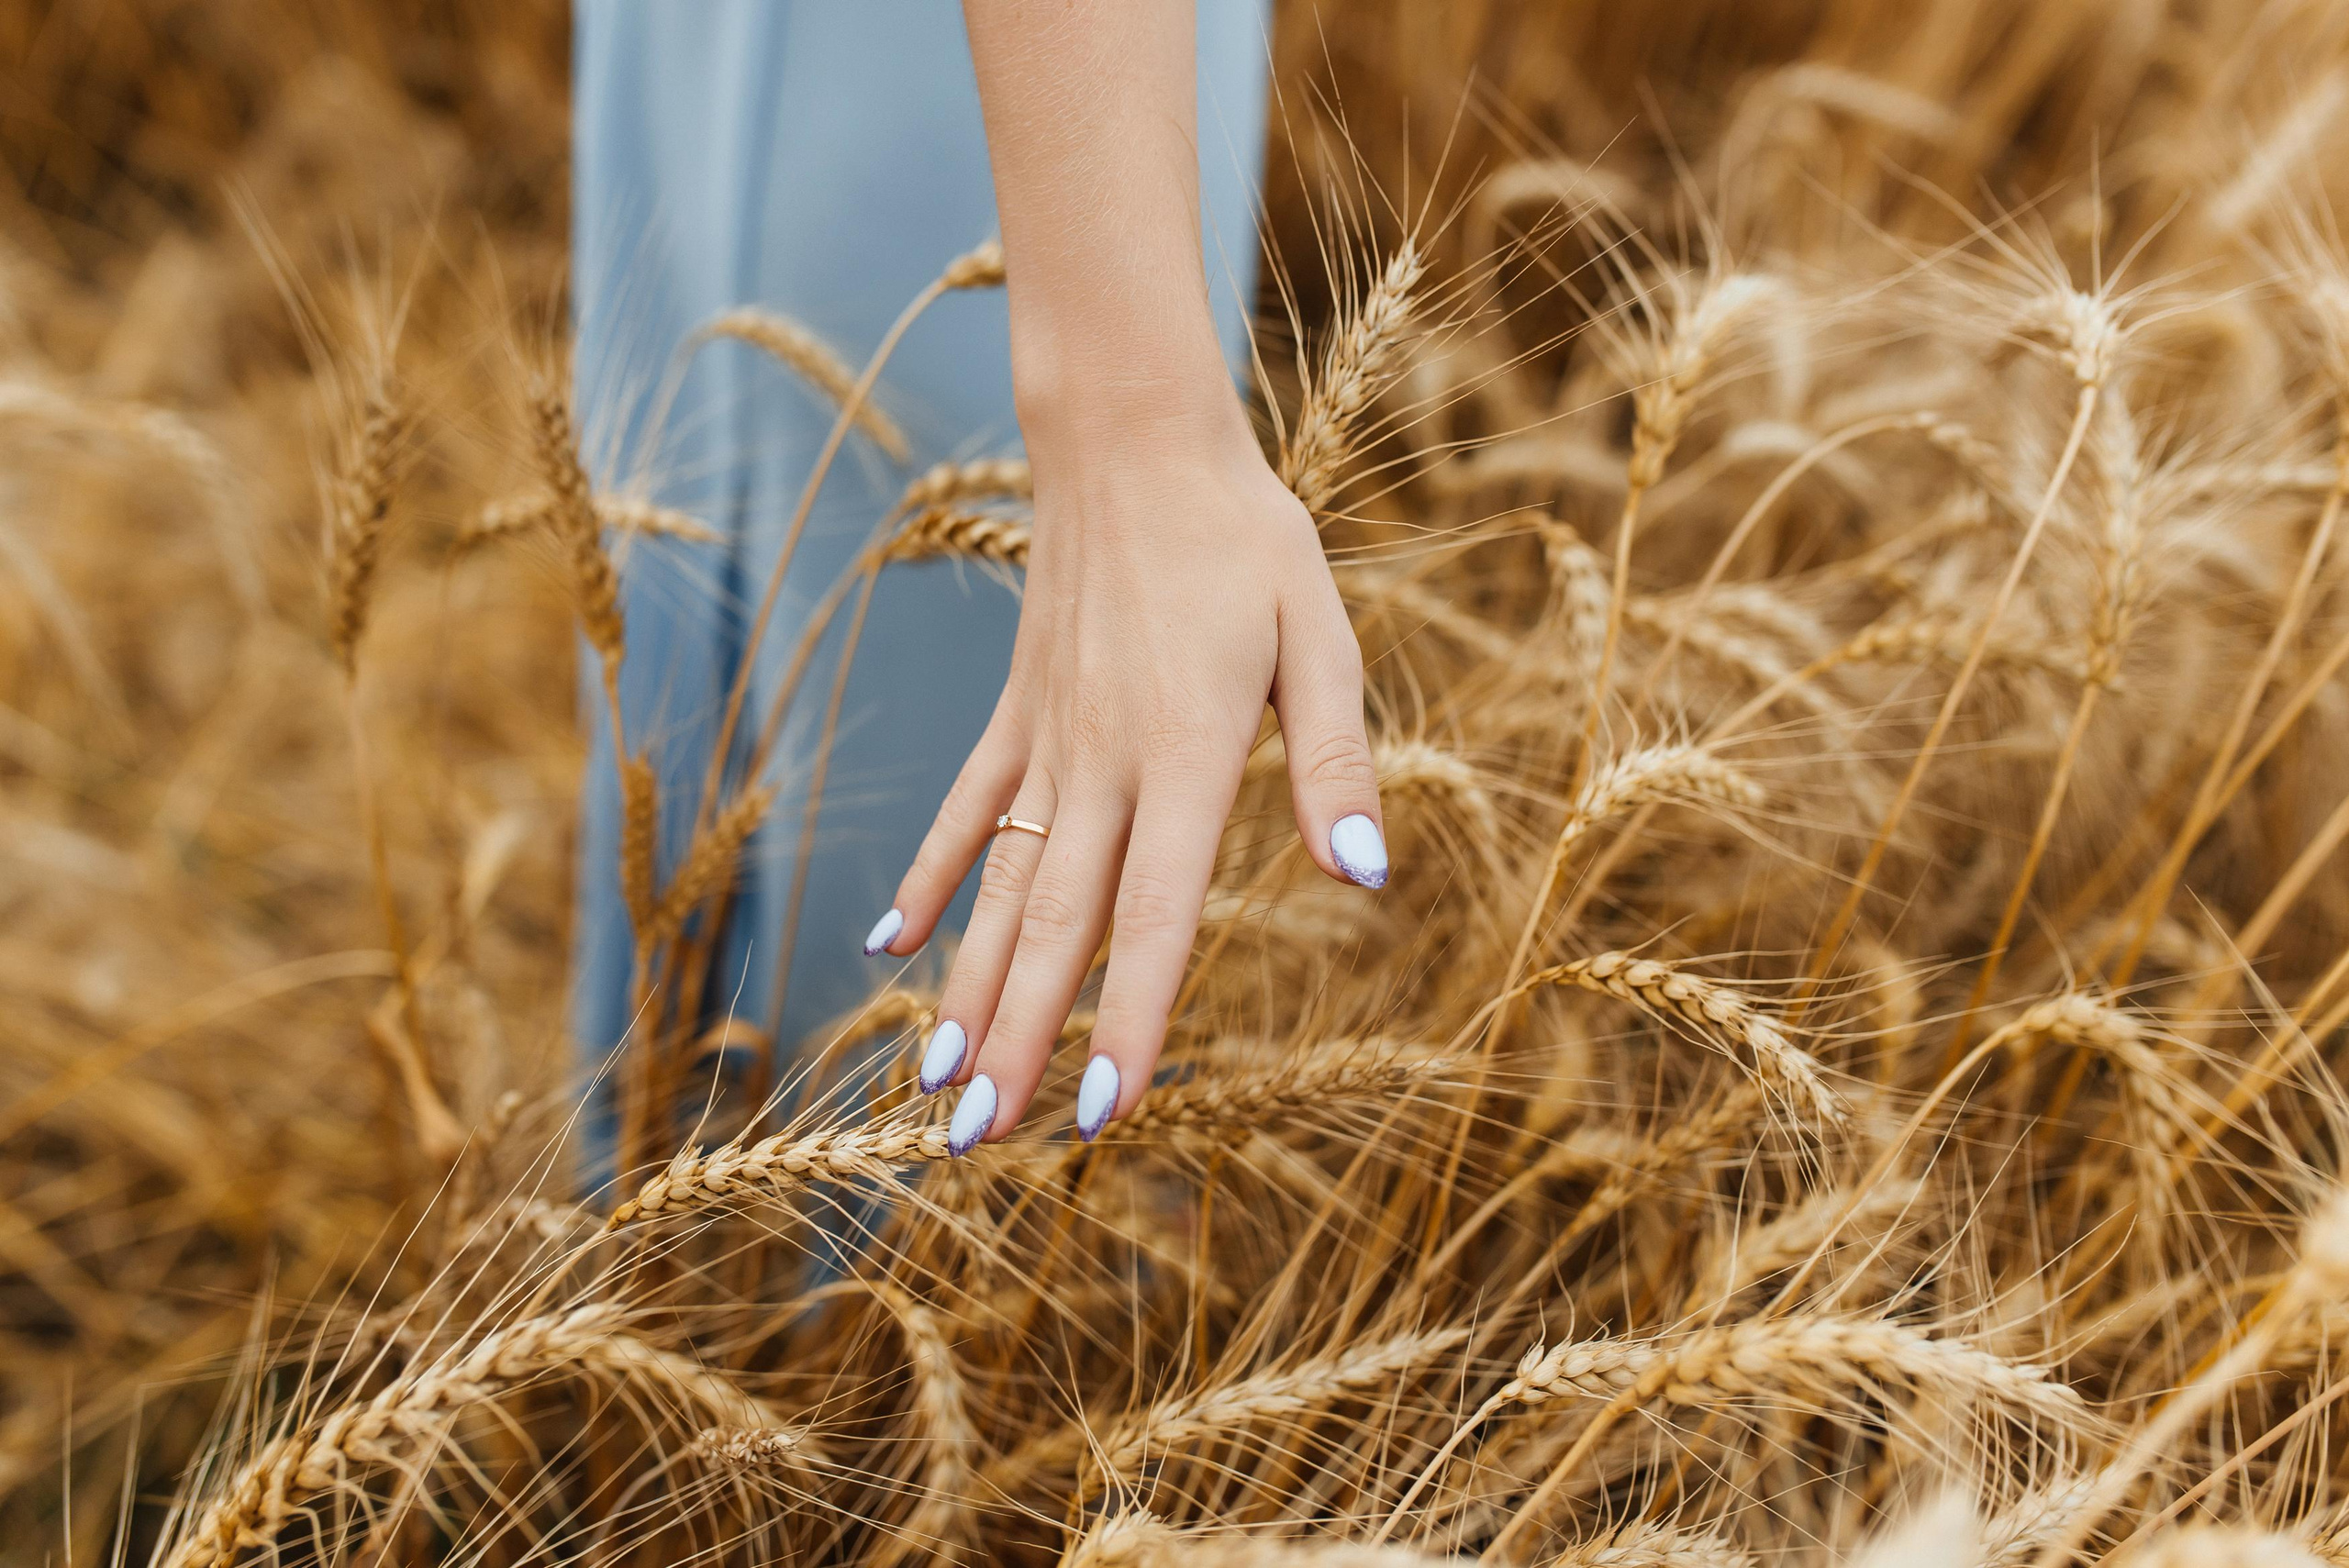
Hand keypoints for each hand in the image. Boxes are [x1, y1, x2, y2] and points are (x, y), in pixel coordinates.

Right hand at [862, 379, 1386, 1149]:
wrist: (1133, 441)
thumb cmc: (1245, 541)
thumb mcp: (1321, 638)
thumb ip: (1337, 764)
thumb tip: (1365, 874)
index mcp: (1184, 755)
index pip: (1155, 916)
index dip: (1131, 1021)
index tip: (1100, 1114)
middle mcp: (1100, 764)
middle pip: (1054, 927)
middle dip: (1019, 1043)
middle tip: (978, 1144)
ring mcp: (1046, 742)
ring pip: (1001, 888)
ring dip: (968, 989)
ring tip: (935, 1084)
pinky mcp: (1019, 715)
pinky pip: (970, 811)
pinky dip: (930, 878)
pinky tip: (891, 945)